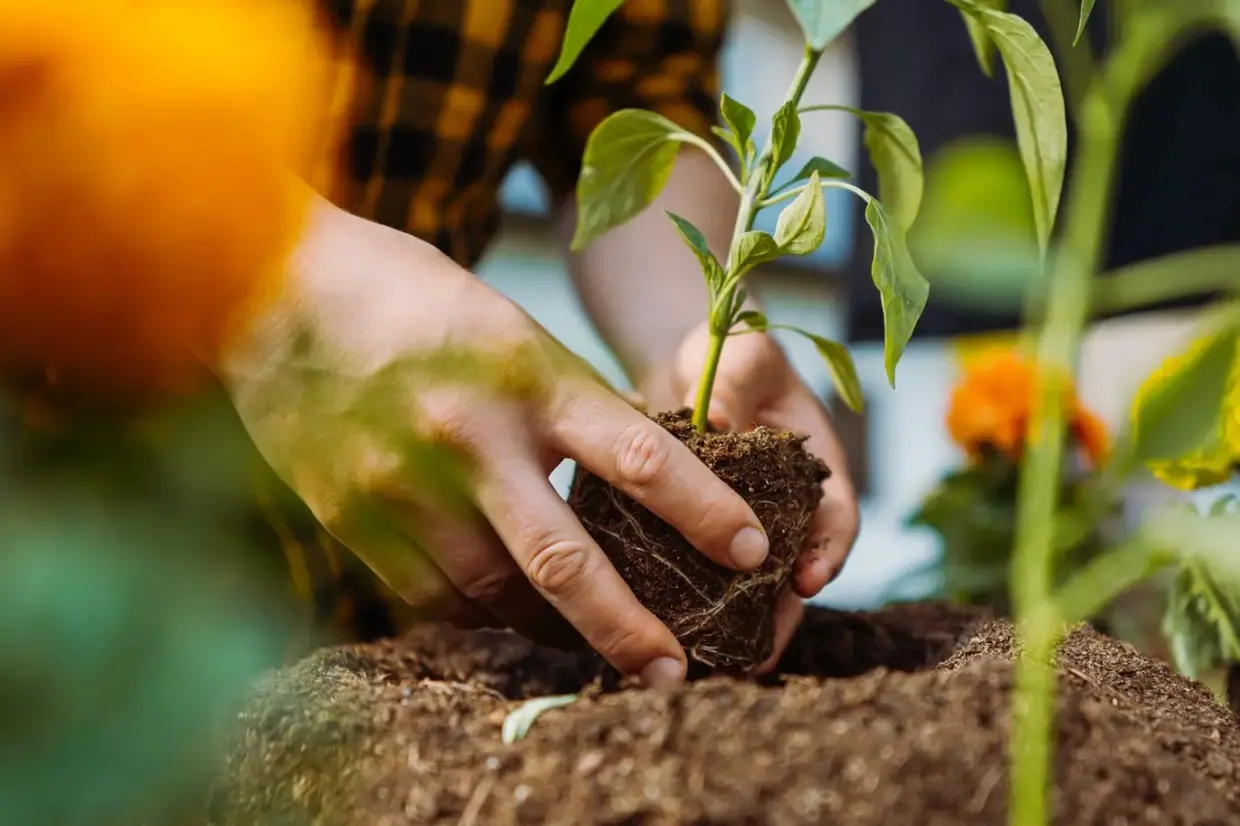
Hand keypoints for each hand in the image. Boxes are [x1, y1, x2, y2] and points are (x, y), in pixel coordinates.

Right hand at [218, 197, 771, 686]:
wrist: (275, 285)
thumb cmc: (411, 297)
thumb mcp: (509, 330)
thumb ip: (565, 405)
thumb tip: (631, 483)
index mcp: (526, 375)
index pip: (638, 456)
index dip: (703, 512)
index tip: (752, 551)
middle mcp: (469, 436)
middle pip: (565, 560)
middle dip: (628, 628)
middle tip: (676, 671)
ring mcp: (403, 483)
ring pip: (497, 592)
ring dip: (555, 628)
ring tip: (596, 642)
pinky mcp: (351, 516)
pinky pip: (432, 593)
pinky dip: (481, 608)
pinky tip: (507, 607)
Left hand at [641, 320, 860, 670]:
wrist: (690, 362)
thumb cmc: (732, 351)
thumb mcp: (742, 355)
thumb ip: (736, 386)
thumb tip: (711, 422)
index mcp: (816, 469)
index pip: (836, 520)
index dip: (828, 554)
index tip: (808, 582)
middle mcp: (786, 510)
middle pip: (793, 574)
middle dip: (777, 617)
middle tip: (755, 656)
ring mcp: (743, 529)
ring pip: (748, 588)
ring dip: (736, 627)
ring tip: (716, 666)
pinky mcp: (699, 539)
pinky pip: (701, 579)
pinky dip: (692, 608)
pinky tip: (670, 637)